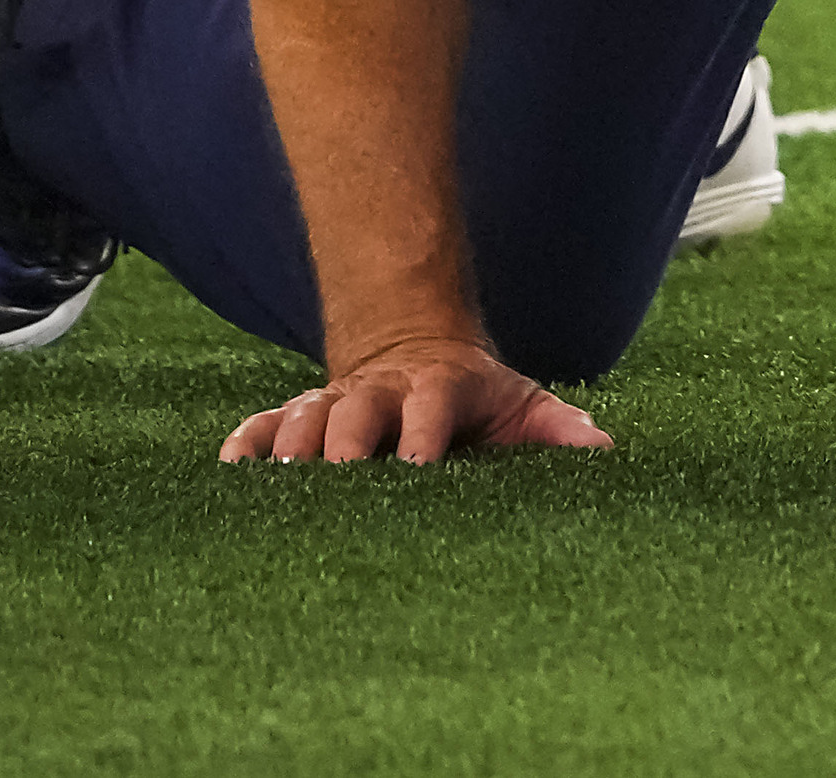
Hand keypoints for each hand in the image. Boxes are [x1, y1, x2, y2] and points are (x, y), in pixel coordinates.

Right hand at [219, 333, 610, 466]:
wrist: (418, 352)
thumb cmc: (477, 398)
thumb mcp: (521, 404)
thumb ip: (557, 427)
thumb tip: (602, 448)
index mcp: (438, 388)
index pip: (432, 404)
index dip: (423, 431)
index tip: (419, 466)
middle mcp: (380, 393)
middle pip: (356, 410)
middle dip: (346, 443)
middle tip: (338, 481)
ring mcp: (334, 402)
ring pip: (304, 415)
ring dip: (293, 447)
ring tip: (282, 484)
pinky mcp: (297, 416)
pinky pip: (264, 425)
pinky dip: (248, 442)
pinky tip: (233, 467)